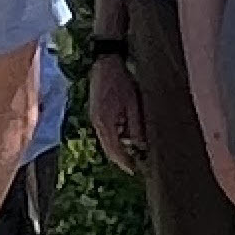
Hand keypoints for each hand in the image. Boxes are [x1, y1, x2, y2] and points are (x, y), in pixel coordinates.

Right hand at [87, 55, 144, 174]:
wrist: (105, 63)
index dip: (125, 162)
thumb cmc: (120, 80)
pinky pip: (105, 131)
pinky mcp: (96, 113)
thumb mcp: (133, 104)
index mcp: (105, 123)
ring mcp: (94, 118)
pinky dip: (115, 137)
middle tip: (134, 166)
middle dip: (121, 158)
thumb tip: (140, 145)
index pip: (115, 150)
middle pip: (108, 149)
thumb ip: (135, 127)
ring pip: (107, 141)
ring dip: (119, 148)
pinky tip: (125, 135)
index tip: (135, 171)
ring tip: (134, 151)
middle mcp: (97, 123)